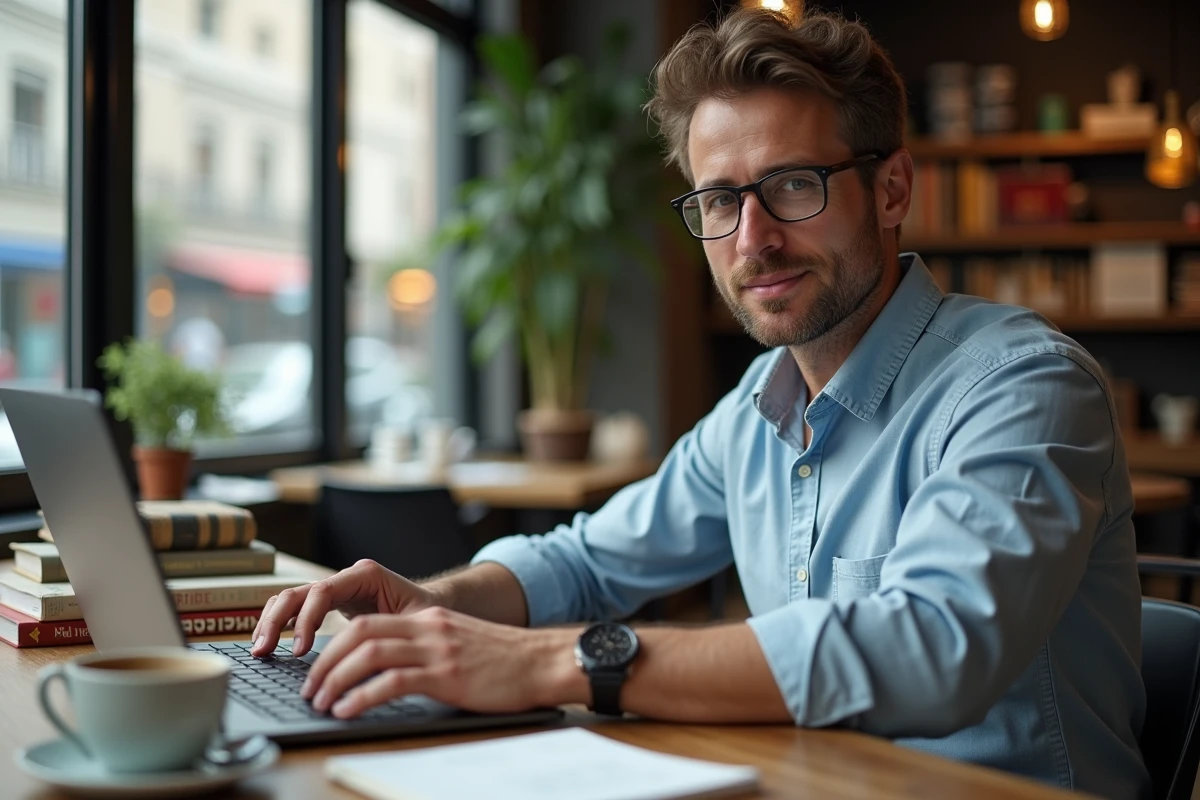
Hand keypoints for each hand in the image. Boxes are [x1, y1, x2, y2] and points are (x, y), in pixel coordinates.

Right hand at [251, 559, 436, 656]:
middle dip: (277, 621)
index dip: (306, 620)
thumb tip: (364, 666)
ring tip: (259, 650)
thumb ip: (390, 637)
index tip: (299, 650)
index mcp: (365, 575)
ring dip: (271, 622)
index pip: (322, 592)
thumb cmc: (427, 613)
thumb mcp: (414, 623)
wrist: (434, 606)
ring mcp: (335, 589)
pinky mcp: (330, 603)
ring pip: (291, 598)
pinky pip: (296, 609)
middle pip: (299, 592)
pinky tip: (269, 645)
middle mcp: (346, 578)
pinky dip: (280, 624)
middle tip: (264, 651)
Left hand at [300, 606, 583, 717]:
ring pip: (369, 654)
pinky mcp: (446, 675)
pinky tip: (348, 711)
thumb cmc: (506, 661)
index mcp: (428, 619)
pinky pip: (392, 682)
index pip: (367, 624)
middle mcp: (428, 627)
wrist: (543, 661)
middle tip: (311, 688)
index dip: (334, 645)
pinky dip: (362, 696)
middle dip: (326, 661)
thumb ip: (428, 648)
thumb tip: (389, 673)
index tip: (319, 670)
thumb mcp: (460, 643)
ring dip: (336, 679)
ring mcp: (437, 649)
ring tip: (322, 702)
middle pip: (359, 633)